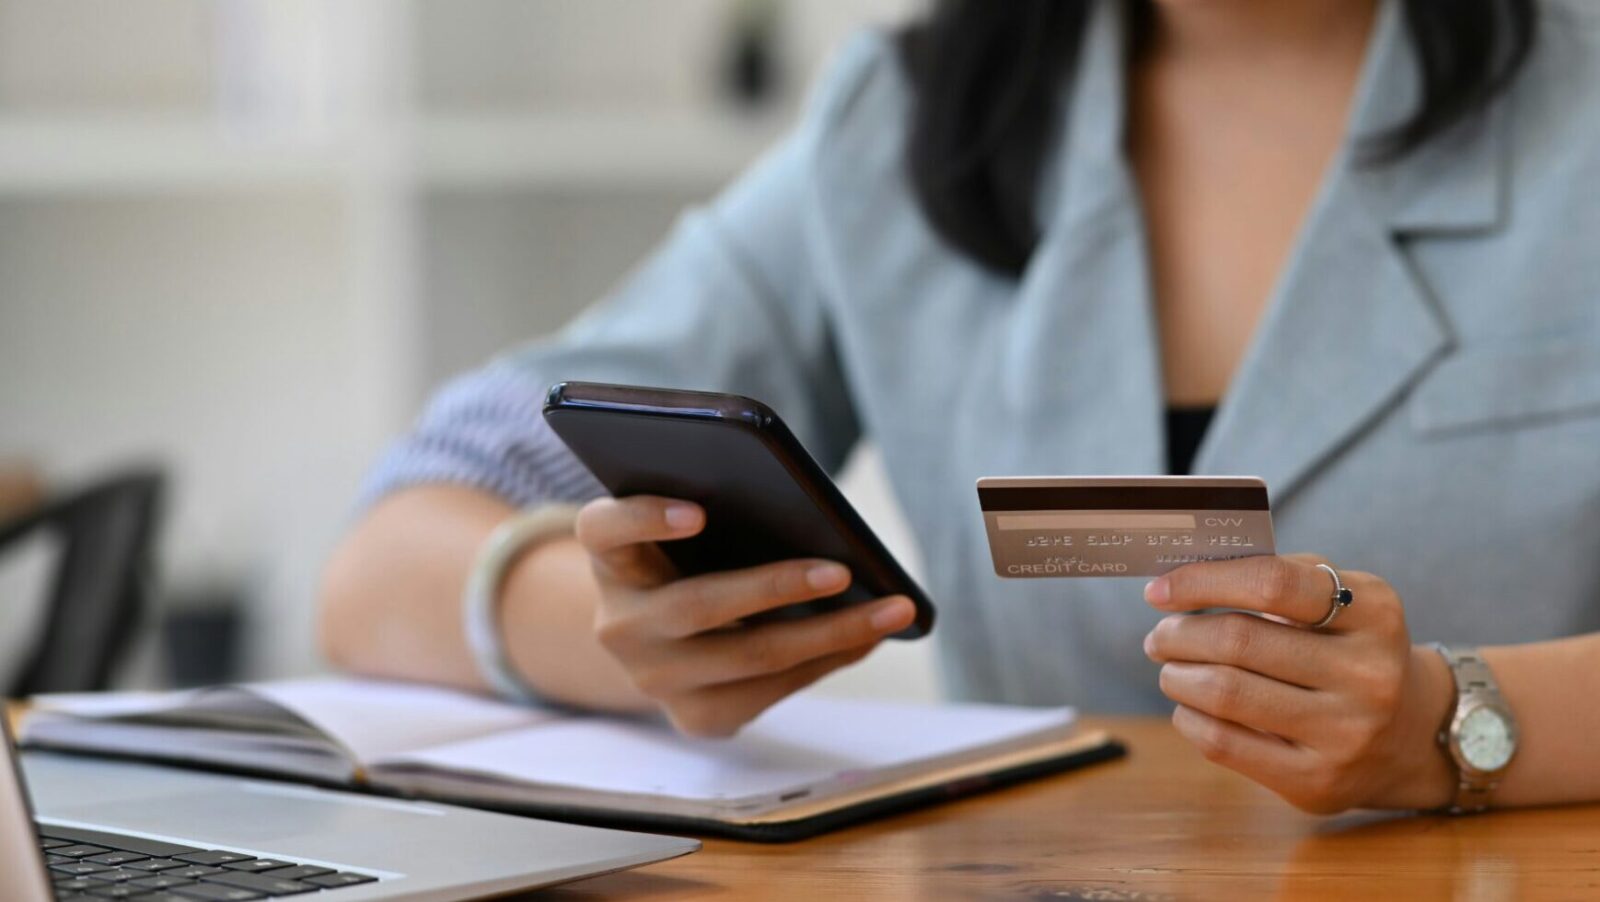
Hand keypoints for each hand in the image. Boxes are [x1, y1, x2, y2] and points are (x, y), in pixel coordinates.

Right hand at [573, 495, 916, 736]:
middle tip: (842, 570)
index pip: (605, 530)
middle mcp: (619, 623)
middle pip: (696, 605)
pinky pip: (770, 692)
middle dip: (776, 587)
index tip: (699, 511)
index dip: (646, 518)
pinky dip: (826, 661)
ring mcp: (653, 679)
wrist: (659, 640)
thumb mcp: (684, 532)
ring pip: (749, 657)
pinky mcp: (693, 718)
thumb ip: (717, 509)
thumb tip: (818, 518)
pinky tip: (868, 637)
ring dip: (830, 634)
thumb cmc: (688, 558)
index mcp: (607, 558)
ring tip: (890, 610)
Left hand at [1142, 553, 1455, 812]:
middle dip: (1179, 634)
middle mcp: (1368, 673)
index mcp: (1373, 611)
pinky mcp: (1316, 781)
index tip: (1158, 591)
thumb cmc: (1346, 649)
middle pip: (1239, 640)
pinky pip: (1223, 743)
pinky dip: (1188, 717)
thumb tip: (1180, 580)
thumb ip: (1274, 578)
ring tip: (1171, 669)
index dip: (1202, 582)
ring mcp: (1346, 732)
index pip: (1272, 582)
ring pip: (1224, 693)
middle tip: (1160, 636)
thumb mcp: (1338, 600)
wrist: (1408, 733)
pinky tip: (1189, 707)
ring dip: (1176, 676)